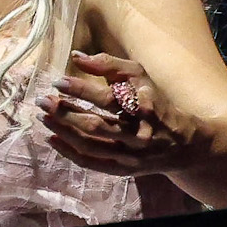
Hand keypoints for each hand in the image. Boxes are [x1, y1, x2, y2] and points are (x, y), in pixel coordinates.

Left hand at [42, 49, 194, 177]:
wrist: (184, 145)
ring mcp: (129, 156)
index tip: (58, 81)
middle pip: (96, 126)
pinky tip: (52, 139)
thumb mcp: (141, 77)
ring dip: (63, 131)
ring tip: (44, 117)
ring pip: (90, 146)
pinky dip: (69, 152)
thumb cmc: (158, 104)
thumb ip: (110, 64)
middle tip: (43, 100)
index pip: (108, 99)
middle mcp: (137, 135)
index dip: (82, 90)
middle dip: (66, 113)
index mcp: (143, 107)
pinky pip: (92, 163)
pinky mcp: (123, 169)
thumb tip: (77, 56)